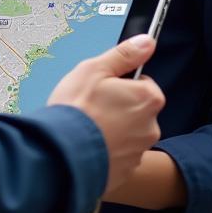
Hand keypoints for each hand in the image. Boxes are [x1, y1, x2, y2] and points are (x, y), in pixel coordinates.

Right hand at [47, 35, 163, 194]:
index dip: (122, 83)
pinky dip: (108, 149)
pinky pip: (120, 154)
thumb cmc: (77, 108)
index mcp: (147, 98)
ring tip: (88, 126)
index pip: (144, 83)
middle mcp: (150, 126)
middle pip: (138, 109)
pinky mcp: (126, 171)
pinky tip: (89, 144)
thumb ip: (124, 55)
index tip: (104, 87)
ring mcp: (139, 151)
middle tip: (94, 106)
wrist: (61, 153)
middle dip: (120, 106)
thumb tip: (147, 41)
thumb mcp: (95, 69)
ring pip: (129, 132)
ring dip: (114, 129)